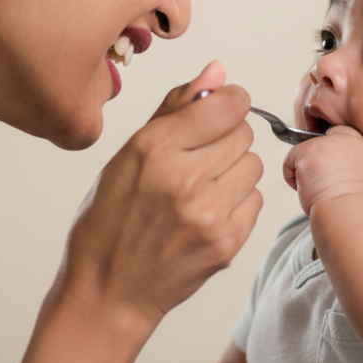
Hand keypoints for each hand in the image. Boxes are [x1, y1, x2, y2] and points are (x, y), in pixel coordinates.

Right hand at [60, 61, 263, 324]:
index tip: (218, 111)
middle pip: (244, 132)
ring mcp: (208, 214)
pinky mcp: (226, 244)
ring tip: (200, 188)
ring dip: (233, 171)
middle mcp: (183, 178)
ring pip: (253, 165)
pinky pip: (254, 201)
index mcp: (154, 148)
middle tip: (197, 160)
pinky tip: (206, 213)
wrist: (107, 293)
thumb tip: (217, 69)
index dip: (228, 102)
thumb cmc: (110, 221)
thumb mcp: (126, 155)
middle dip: (225, 139)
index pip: (228, 103)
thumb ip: (176, 107)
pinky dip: (236, 203)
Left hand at [282, 125, 362, 215]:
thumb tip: (330, 164)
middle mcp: (344, 138)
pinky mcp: (307, 150)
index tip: (327, 169)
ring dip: (305, 174)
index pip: (339, 134)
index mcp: (360, 146)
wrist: (347, 212)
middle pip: (317, 145)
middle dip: (315, 165)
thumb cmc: (351, 205)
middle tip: (325, 186)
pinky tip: (308, 189)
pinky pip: (289, 162)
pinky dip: (292, 180)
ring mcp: (325, 142)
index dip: (328, 150)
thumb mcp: (361, 178)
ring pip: (302, 154)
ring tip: (319, 190)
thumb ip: (349, 164)